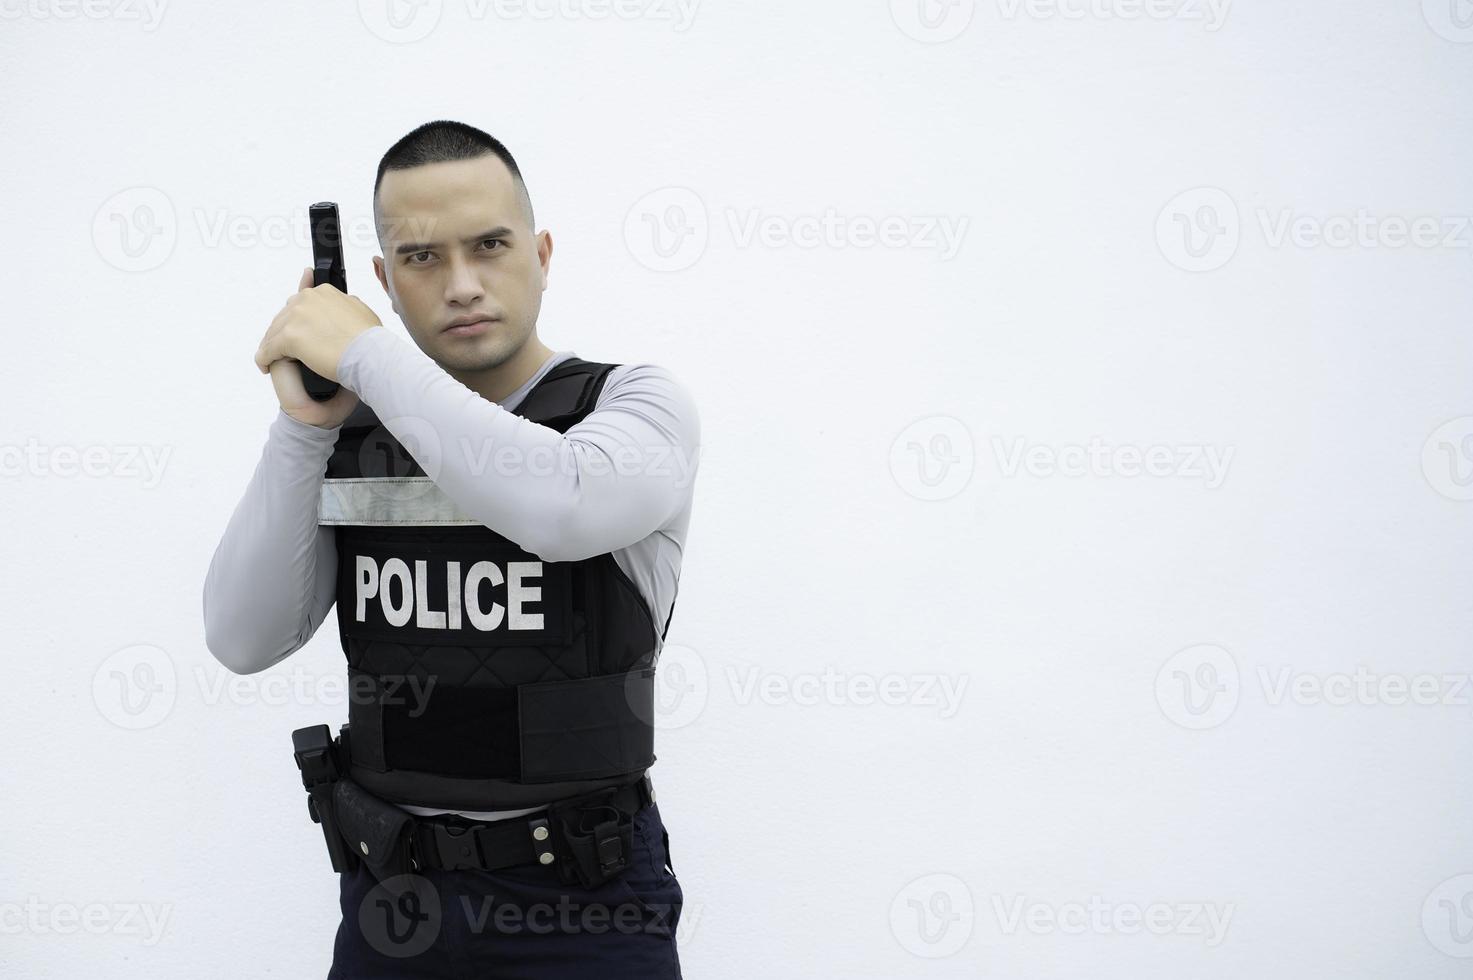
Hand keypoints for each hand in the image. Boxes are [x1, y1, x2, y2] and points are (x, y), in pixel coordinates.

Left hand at [255, 266, 380, 382]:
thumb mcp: (361, 311)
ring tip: (270, 359)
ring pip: (273, 333)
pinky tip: (265, 366)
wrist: (370, 354)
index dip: (296, 321)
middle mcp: (306, 300)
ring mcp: (296, 317)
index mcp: (323, 292)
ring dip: (271, 346)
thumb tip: (345, 305)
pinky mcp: (289, 337)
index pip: (299, 305)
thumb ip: (346, 306)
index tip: (297, 331)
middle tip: (281, 349)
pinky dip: (265, 358)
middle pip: (283, 318)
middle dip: (281, 333)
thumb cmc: (370, 339)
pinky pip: (269, 349)